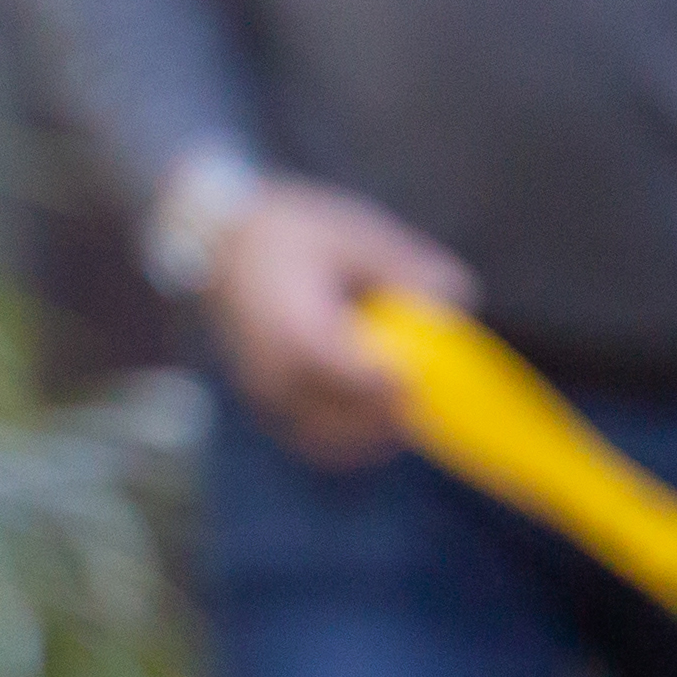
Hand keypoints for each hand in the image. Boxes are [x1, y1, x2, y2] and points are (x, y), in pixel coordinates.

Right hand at [205, 180, 476, 466]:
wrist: (219, 245)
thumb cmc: (288, 233)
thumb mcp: (352, 235)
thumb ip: (404, 266)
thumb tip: (457, 295)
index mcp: (298, 334)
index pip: (359, 381)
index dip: (400, 384)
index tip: (424, 370)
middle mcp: (277, 376)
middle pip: (348, 424)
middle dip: (391, 413)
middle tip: (422, 389)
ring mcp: (267, 395)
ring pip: (330, 442)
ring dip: (370, 433)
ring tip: (400, 402)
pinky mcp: (266, 403)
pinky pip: (311, 439)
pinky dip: (347, 437)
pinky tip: (372, 410)